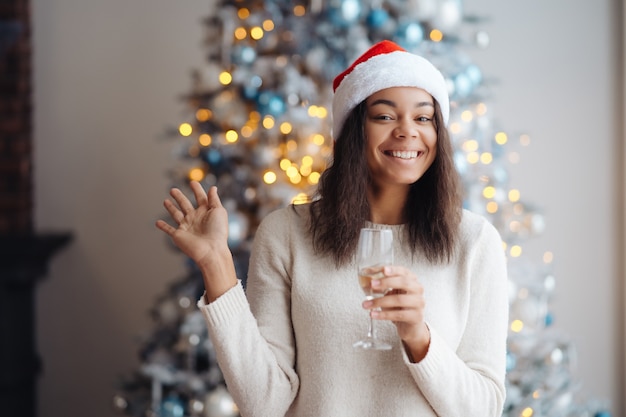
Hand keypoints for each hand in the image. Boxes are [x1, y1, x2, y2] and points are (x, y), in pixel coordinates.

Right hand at [156, 181, 236, 300]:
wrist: (211, 250)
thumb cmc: (218, 232)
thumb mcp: (219, 211)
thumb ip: (214, 199)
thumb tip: (213, 187)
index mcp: (206, 212)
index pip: (201, 198)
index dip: (197, 190)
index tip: (193, 183)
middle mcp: (195, 219)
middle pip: (185, 204)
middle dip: (179, 197)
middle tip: (173, 189)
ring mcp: (186, 227)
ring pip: (176, 214)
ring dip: (170, 208)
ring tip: (165, 201)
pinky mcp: (178, 235)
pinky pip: (169, 230)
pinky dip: (163, 226)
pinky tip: (157, 222)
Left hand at [364, 265, 429, 360]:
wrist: (411, 325)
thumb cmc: (400, 306)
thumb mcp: (391, 292)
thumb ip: (381, 286)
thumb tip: (366, 282)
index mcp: (412, 280)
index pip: (403, 271)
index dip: (393, 269)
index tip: (383, 270)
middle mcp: (418, 289)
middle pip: (404, 282)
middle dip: (386, 282)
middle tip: (372, 284)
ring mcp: (419, 303)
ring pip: (399, 300)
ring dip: (380, 301)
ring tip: (366, 304)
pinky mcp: (416, 316)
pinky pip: (398, 315)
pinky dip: (384, 314)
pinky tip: (373, 314)